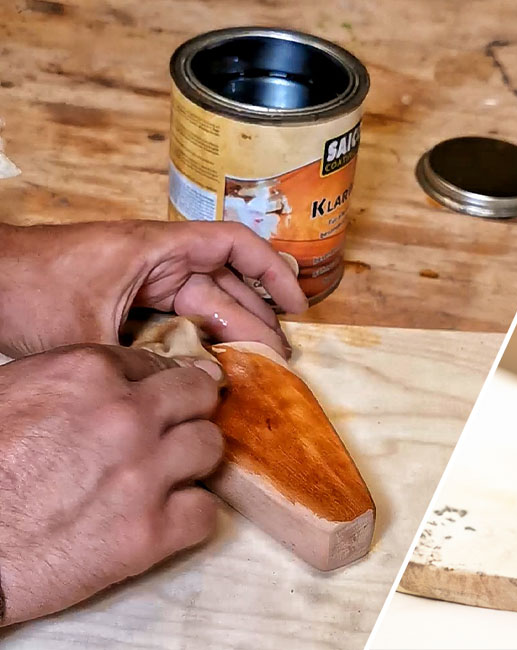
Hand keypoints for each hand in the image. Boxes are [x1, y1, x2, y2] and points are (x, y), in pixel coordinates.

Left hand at [0, 220, 306, 358]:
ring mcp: (143, 282)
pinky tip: (214, 368)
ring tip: (259, 367)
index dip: (273, 271)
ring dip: (232, 333)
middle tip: (280, 360)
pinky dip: (199, 341)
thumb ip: (144, 361)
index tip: (297, 303)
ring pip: (204, 306)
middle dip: (257, 319)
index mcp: (156, 249)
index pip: (234, 245)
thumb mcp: (88, 333)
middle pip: (225, 286)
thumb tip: (193, 386)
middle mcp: (157, 262)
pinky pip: (177, 319)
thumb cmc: (26, 287)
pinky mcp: (128, 302)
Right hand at [0, 344, 222, 624]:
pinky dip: (189, 516)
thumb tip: (121, 380)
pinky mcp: (150, 533)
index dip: (156, 385)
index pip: (158, 363)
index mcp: (86, 374)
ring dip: (192, 461)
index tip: (154, 402)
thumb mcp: (13, 393)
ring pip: (210, 448)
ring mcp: (144, 475)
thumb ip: (74, 381)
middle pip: (199, 396)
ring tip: (165, 476)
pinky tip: (164, 517)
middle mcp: (126, 417)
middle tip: (173, 430)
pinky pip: (206, 512)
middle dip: (189, 410)